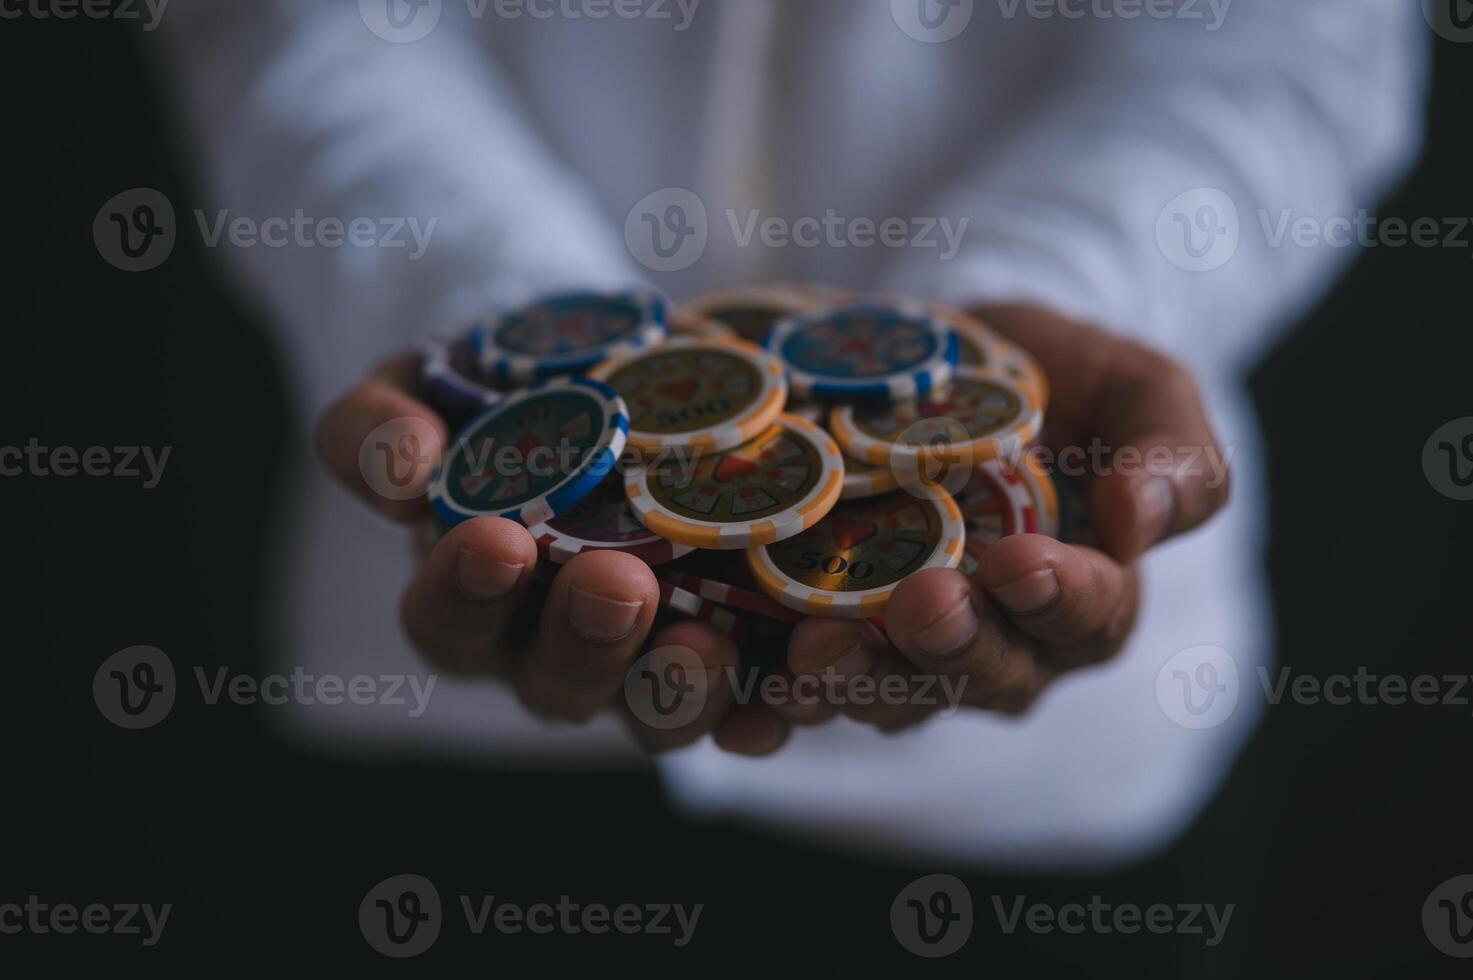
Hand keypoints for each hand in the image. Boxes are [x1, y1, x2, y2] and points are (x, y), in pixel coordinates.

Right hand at [315, 354, 784, 755]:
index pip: (449, 619)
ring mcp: (647, 664)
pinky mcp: (738, 656)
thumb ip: (380, 428)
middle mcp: (554, 651)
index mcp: (472, 600)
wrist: (612, 383)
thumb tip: (400, 468)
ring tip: (712, 643)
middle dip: (586, 640)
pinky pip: (756, 702)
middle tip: (616, 584)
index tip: (493, 541)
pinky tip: (799, 674)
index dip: (465, 593)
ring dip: (683, 687)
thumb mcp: (423, 389)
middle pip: (559, 683)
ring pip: (658, 711)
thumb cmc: (501, 394)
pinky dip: (776, 700)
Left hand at [777, 303, 1230, 732]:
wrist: (956, 365)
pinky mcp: (836, 633)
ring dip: (859, 681)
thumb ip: (1172, 453)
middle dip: (952, 647)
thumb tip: (1141, 519)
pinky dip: (777, 700)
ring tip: (817, 648)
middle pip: (988, 675)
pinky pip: (811, 686)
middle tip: (917, 606)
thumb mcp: (1138, 389)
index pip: (1090, 617)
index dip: (1060, 598)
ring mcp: (915, 648)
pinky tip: (747, 690)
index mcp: (1089, 595)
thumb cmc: (1064, 379)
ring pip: (898, 694)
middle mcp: (1007, 642)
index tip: (1019, 562)